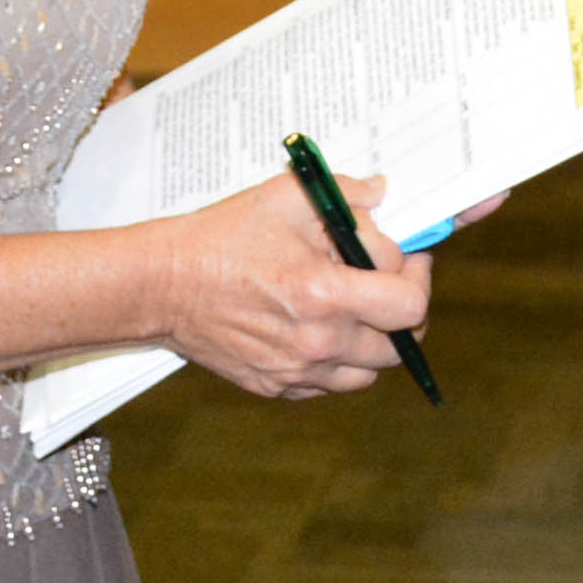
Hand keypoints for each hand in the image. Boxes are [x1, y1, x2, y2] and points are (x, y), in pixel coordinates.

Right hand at [160, 171, 434, 399]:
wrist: (163, 285)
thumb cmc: (221, 238)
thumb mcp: (285, 198)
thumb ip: (344, 194)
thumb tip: (382, 194)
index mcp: (326, 295)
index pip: (410, 306)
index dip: (419, 278)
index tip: (411, 261)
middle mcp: (318, 343)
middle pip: (399, 346)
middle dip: (404, 312)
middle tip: (389, 284)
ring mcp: (297, 373)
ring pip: (369, 373)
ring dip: (373, 341)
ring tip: (354, 308)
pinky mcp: (278, 388)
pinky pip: (330, 385)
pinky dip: (336, 362)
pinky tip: (318, 329)